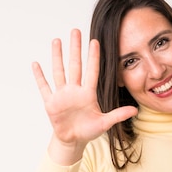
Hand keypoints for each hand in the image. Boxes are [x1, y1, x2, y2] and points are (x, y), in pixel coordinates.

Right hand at [32, 29, 137, 163]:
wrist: (72, 140)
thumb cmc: (88, 130)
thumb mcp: (104, 123)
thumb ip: (118, 115)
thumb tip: (135, 110)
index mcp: (88, 93)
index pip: (91, 71)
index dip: (93, 56)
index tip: (94, 41)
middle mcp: (75, 90)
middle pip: (74, 65)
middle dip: (75, 48)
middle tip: (75, 30)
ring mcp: (62, 95)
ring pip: (59, 71)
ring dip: (57, 57)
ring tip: (57, 40)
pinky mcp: (51, 103)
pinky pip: (44, 87)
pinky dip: (39, 76)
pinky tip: (36, 64)